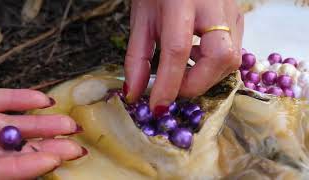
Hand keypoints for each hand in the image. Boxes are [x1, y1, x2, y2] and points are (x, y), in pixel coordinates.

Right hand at [0, 87, 85, 179]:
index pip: (1, 171)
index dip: (27, 167)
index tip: (54, 161)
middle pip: (16, 149)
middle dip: (48, 148)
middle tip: (76, 148)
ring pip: (15, 125)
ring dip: (44, 124)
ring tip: (71, 125)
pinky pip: (3, 100)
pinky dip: (24, 99)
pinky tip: (48, 101)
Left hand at [124, 0, 242, 113]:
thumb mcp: (141, 21)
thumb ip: (137, 59)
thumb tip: (134, 94)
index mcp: (180, 2)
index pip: (178, 49)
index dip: (168, 84)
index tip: (158, 107)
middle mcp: (214, 6)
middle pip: (219, 57)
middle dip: (196, 84)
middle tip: (175, 89)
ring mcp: (232, 12)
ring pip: (231, 59)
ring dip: (206, 77)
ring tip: (185, 71)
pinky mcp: (239, 18)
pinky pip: (234, 53)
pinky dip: (214, 66)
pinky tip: (198, 58)